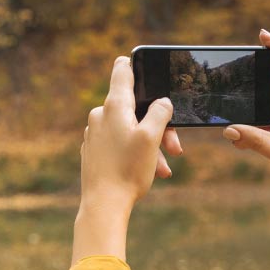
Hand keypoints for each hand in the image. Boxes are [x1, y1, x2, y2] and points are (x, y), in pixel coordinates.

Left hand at [72, 56, 179, 264]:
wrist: (103, 205)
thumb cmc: (127, 170)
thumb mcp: (152, 138)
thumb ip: (160, 113)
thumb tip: (162, 102)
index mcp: (114, 106)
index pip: (122, 71)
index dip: (135, 64)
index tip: (143, 64)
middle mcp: (100, 116)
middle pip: (135, 108)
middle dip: (158, 126)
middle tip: (174, 147)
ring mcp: (95, 134)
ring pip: (130, 130)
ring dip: (151, 146)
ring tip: (163, 168)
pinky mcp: (95, 151)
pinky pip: (120, 145)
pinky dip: (137, 154)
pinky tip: (150, 172)